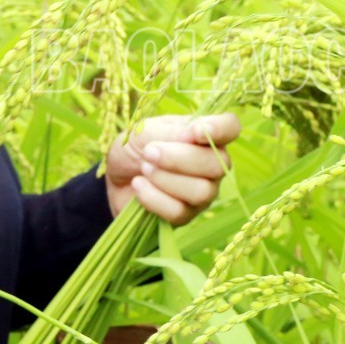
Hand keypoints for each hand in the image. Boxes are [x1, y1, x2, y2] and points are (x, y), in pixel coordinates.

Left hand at [104, 113, 239, 224]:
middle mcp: (212, 164)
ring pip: (201, 191)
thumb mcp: (146, 131)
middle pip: (217, 164)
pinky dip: (153, 197)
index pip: (231, 127)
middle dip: (179, 158)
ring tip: (144, 169)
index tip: (191, 133)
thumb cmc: (134, 148)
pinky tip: (139, 185)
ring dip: (165, 179)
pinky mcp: (186, 216)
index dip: (219, 129)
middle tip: (149, 152)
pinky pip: (179, 211)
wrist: (113, 178)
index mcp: (205, 136)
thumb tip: (193, 136)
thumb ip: (171, 131)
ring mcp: (203, 192)